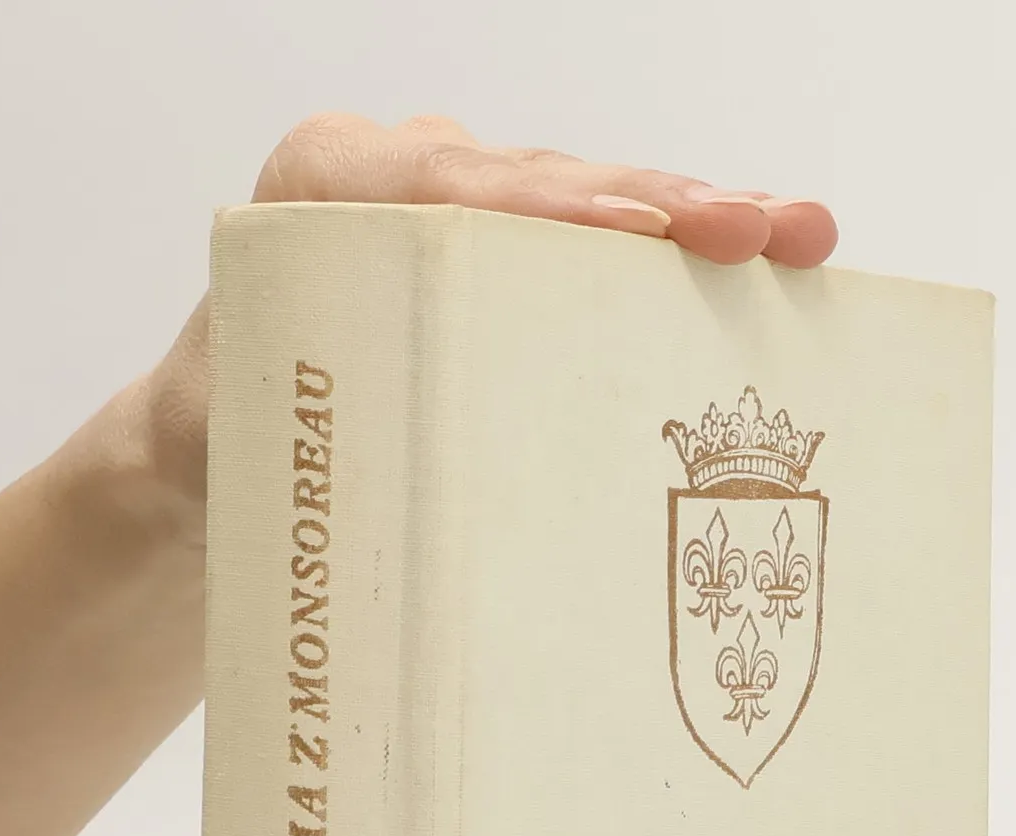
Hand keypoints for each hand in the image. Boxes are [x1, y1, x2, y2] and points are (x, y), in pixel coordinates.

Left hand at [140, 114, 838, 501]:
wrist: (220, 458)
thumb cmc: (225, 447)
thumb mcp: (224, 434)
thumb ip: (274, 425)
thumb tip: (371, 477)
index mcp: (323, 187)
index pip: (443, 185)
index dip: (543, 206)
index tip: (627, 235)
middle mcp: (405, 178)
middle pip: (545, 182)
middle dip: (657, 204)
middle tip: (753, 228)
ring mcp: (473, 216)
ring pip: (596, 205)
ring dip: (700, 222)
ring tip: (796, 237)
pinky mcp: (517, 264)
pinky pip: (610, 246)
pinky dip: (687, 257)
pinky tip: (772, 260)